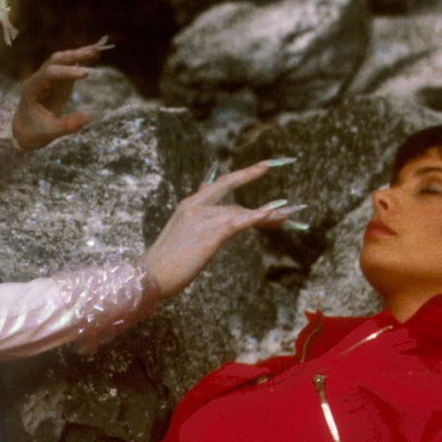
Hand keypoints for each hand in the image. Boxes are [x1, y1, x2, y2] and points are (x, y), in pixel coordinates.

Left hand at [13, 39, 110, 150]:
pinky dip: (79, 61)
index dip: (67, 72)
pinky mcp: (56, 83)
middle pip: (55, 61)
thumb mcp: (50, 133)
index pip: (49, 73)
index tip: (85, 74)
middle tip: (92, 52)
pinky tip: (93, 55)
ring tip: (96, 50)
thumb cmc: (33, 133)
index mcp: (32, 89)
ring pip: (61, 61)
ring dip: (77, 55)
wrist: (23, 133)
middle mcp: (38, 79)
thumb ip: (68, 125)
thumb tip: (89, 116)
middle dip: (73, 56)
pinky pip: (68, 68)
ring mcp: (47, 80)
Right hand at [139, 159, 299, 298]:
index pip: (220, 183)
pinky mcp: (212, 233)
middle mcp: (196, 205)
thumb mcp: (180, 232)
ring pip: (242, 211)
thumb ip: (196, 217)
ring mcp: (204, 217)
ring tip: (290, 217)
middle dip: (254, 175)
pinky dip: (259, 216)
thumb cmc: (165, 260)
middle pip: (233, 190)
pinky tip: (275, 212)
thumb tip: (204, 199)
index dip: (243, 174)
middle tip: (276, 170)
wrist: (151, 275)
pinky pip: (241, 221)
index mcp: (189, 205)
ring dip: (269, 215)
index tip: (263, 166)